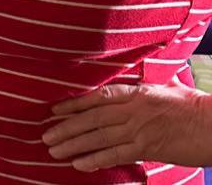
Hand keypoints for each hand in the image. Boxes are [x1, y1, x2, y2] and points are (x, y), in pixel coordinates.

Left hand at [43, 83, 211, 170]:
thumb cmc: (193, 106)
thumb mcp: (167, 88)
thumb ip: (147, 85)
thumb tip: (139, 76)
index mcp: (134, 92)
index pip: (95, 96)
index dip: (72, 103)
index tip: (53, 110)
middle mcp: (132, 109)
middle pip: (92, 118)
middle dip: (66, 127)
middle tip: (45, 135)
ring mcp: (139, 129)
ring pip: (99, 137)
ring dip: (74, 144)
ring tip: (54, 150)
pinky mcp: (149, 148)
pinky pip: (116, 154)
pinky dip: (96, 159)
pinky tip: (79, 164)